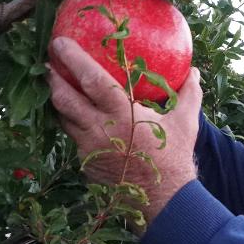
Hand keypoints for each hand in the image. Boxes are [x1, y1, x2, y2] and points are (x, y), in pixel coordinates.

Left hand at [47, 37, 200, 224]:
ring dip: (57, 101)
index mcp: (122, 113)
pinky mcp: (86, 162)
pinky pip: (72, 137)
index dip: (73, 59)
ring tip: (55, 86)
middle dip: (53, 78)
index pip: (91, 79)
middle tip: (48, 62)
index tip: (60, 42)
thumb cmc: (174, 157)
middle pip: (65, 98)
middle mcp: (99, 129)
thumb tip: (194, 71)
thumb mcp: (185, 122)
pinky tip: (74, 116)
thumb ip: (189, 93)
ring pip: (63, 119)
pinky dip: (70, 123)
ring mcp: (89, 147)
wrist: (163, 201)